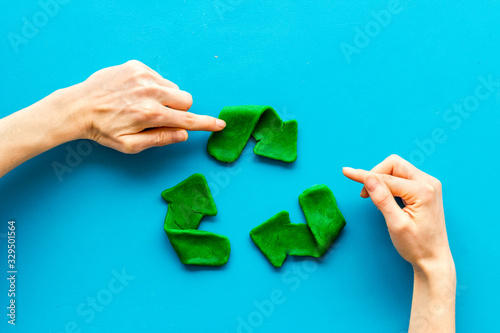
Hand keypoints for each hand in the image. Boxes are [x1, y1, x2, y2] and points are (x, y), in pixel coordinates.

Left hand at [70, 60, 225, 152]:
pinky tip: (134, 93)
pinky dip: (153, 86)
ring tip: (142, 103)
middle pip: (186, 99)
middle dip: (180, 109)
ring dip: (166, 97)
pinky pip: (158, 77)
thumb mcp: (130, 145)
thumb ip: (160, 139)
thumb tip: (183, 134)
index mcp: (151, 115)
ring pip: (172, 87)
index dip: (206, 124)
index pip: (188, 119)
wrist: (77, 107)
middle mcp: (151, 92)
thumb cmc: (103, 130)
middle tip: (160, 116)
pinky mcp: (136, 66)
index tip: (221, 124)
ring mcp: (143, 76)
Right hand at [343, 155, 454, 332]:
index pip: (386, 178)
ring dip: (382, 179)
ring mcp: (429, 185)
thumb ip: (382, 199)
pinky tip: (385, 197)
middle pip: (394, 165)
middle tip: (364, 194)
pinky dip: (390, 183)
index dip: (364, 176)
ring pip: (398, 169)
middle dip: (375, 175)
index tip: (346, 171)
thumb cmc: (417, 246)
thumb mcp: (396, 224)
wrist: (434, 259)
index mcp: (423, 191)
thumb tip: (368, 179)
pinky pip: (404, 177)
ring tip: (373, 198)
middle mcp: (429, 183)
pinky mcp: (427, 189)